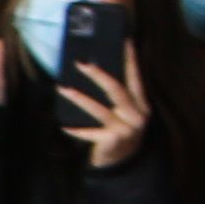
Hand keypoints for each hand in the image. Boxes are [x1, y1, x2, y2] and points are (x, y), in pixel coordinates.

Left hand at [49, 40, 148, 169]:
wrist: (123, 162)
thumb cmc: (120, 130)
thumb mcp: (125, 112)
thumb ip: (118, 97)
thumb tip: (95, 69)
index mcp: (142, 104)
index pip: (136, 77)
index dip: (131, 60)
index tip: (124, 42)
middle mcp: (137, 115)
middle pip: (116, 90)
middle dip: (98, 75)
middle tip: (81, 63)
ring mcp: (126, 129)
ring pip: (100, 110)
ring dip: (79, 98)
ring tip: (62, 88)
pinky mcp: (112, 141)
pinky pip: (90, 132)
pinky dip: (76, 129)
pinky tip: (63, 125)